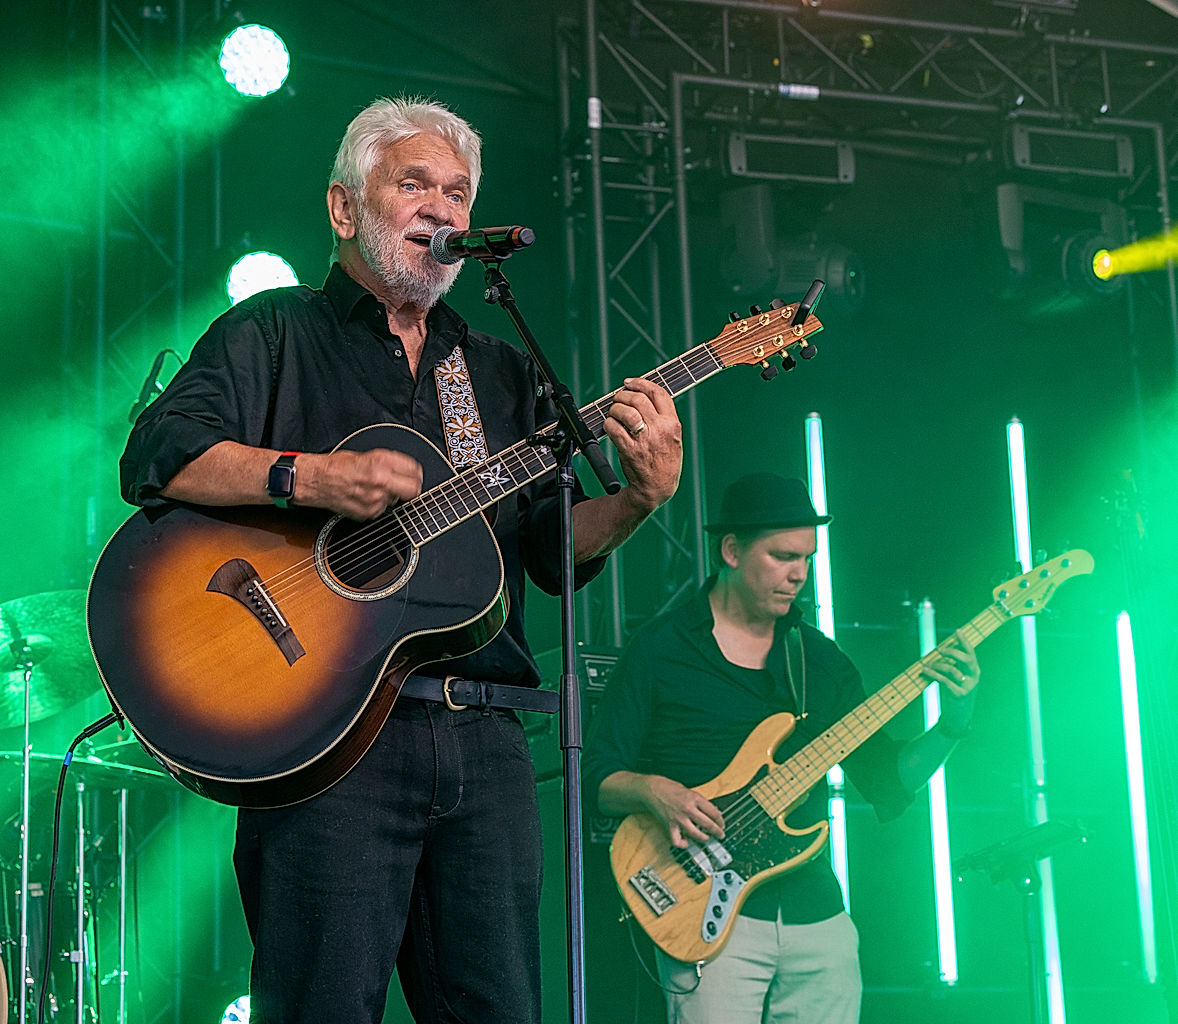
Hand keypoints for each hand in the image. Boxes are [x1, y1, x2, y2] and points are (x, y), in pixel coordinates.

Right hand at [300, 448, 422, 519]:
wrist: (315, 480)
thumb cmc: (336, 466)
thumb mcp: (366, 455)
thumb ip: (389, 463)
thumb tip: (406, 470)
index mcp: (380, 462)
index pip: (414, 470)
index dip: (415, 472)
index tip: (413, 474)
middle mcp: (380, 480)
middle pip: (414, 490)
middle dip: (412, 487)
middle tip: (406, 485)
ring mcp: (375, 499)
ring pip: (397, 500)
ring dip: (391, 495)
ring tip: (374, 487)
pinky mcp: (368, 513)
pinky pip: (382, 509)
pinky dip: (378, 504)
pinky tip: (365, 495)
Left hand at [601, 377, 682, 512]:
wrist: (657, 487)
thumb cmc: (664, 461)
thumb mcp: (673, 437)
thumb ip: (662, 417)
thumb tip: (642, 396)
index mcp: (672, 424)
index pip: (658, 393)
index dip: (641, 383)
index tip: (629, 383)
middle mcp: (660, 429)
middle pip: (638, 399)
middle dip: (623, 395)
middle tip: (617, 399)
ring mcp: (644, 440)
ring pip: (624, 411)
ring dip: (614, 409)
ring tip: (613, 413)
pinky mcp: (629, 450)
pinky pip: (613, 428)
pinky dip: (608, 424)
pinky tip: (610, 426)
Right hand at [642, 776, 724, 849]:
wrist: (652, 789)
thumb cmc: (670, 788)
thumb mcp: (690, 791)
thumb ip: (700, 802)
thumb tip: (713, 812)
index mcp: (695, 798)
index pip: (714, 812)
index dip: (721, 820)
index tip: (722, 824)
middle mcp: (688, 809)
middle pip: (708, 825)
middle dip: (717, 832)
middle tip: (720, 834)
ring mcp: (679, 819)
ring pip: (696, 835)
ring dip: (704, 838)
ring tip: (707, 838)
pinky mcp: (670, 826)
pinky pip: (678, 841)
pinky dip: (683, 844)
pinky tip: (687, 842)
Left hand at [920, 629, 979, 731]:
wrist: (959, 716)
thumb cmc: (956, 692)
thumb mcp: (958, 678)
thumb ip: (954, 666)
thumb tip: (940, 651)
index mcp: (974, 670)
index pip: (971, 653)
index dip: (964, 641)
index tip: (958, 631)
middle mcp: (974, 677)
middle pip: (967, 659)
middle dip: (953, 652)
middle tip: (940, 650)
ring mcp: (968, 686)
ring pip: (952, 670)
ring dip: (937, 665)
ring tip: (928, 664)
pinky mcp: (959, 695)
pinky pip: (944, 681)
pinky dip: (933, 674)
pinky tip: (925, 670)